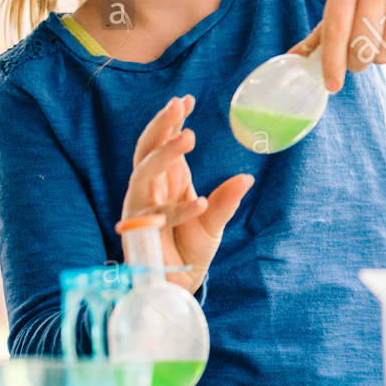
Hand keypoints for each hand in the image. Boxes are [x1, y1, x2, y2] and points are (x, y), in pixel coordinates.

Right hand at [120, 94, 254, 293]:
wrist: (177, 286)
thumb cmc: (191, 250)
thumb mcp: (214, 222)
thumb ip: (226, 201)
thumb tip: (246, 178)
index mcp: (168, 180)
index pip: (163, 142)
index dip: (170, 121)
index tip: (187, 99)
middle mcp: (150, 190)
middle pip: (146, 150)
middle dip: (160, 127)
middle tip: (178, 108)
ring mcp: (142, 210)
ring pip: (143, 174)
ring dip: (165, 155)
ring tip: (188, 137)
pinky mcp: (139, 234)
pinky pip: (156, 216)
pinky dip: (179, 209)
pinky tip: (200, 201)